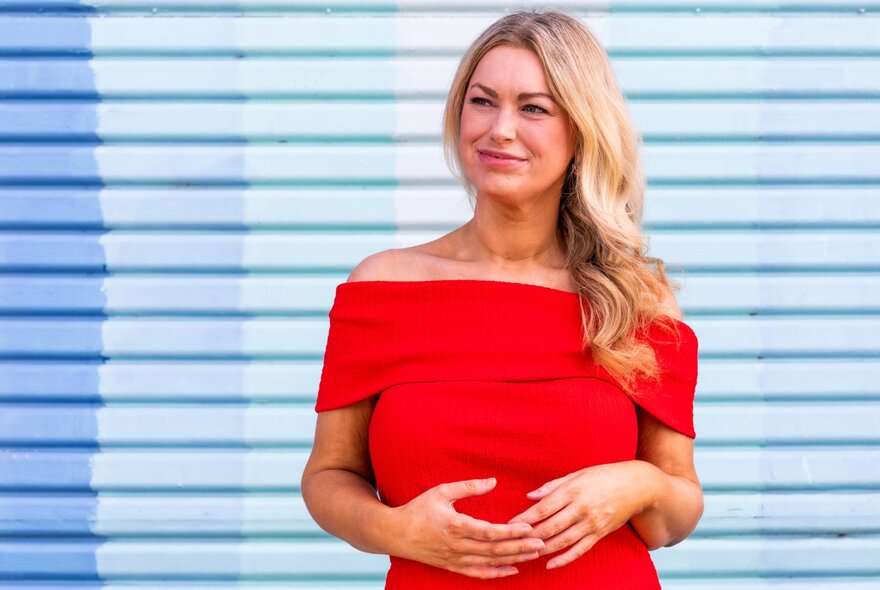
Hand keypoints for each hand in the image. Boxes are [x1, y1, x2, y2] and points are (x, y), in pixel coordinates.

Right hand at [390, 477, 545, 578]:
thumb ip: (468, 487)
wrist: (395, 534)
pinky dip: (497, 573)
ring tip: (534, 554)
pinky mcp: (453, 567)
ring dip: (514, 559)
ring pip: (490, 562)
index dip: (510, 531)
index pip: (489, 531)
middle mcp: (457, 546)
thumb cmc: (418, 509)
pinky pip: (478, 573)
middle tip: (542, 542)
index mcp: (455, 525)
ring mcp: (455, 559)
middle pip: (494, 549)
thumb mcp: (440, 492)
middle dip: (520, 547)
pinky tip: (513, 570)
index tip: (528, 527)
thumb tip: (493, 481)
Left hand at [507, 462, 653, 569]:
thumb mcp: (577, 474)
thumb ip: (552, 486)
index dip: (525, 518)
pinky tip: (550, 564)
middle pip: (550, 527)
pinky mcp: (600, 534)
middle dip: (529, 536)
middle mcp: (581, 508)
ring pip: (562, 541)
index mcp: (572, 490)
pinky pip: (579, 550)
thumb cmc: (603, 476)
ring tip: (526, 553)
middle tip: (512, 542)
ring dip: (542, 548)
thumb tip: (530, 497)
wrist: (636, 486)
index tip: (509, 524)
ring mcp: (591, 523)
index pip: (543, 508)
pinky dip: (564, 559)